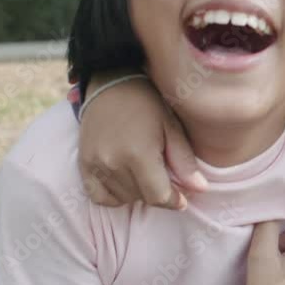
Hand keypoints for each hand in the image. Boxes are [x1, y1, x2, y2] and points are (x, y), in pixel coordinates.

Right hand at [78, 71, 207, 207]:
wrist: (112, 84)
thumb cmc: (148, 103)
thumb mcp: (172, 127)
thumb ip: (185, 161)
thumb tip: (201, 189)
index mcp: (138, 154)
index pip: (158, 196)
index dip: (174, 201)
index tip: (182, 198)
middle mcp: (113, 163)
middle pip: (141, 198)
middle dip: (158, 192)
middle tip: (164, 173)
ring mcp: (95, 165)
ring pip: (123, 198)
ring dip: (138, 192)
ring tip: (145, 170)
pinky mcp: (83, 164)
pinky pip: (100, 197)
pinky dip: (115, 196)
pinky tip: (126, 181)